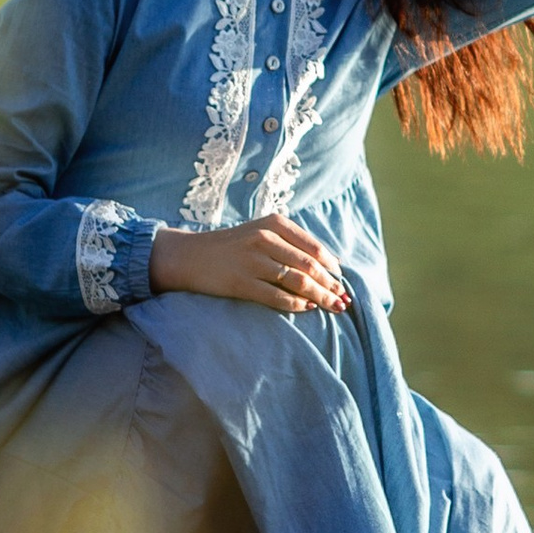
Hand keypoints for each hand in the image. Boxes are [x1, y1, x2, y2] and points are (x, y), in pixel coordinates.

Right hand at [147, 218, 351, 312]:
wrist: (190, 255)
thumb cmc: (232, 245)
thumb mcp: (261, 231)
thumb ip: (290, 242)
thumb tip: (328, 263)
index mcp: (274, 224)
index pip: (313, 247)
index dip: (331, 266)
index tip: (341, 280)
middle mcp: (264, 239)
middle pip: (309, 266)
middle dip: (330, 284)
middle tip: (343, 299)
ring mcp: (252, 261)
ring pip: (297, 281)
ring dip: (319, 296)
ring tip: (333, 307)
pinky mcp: (241, 282)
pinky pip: (276, 297)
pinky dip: (296, 304)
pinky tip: (307, 309)